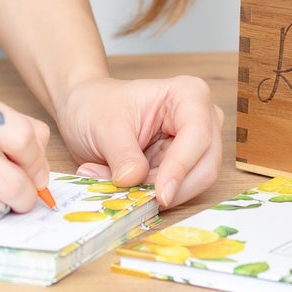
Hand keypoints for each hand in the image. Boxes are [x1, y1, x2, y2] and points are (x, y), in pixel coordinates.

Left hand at [55, 75, 222, 208]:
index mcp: (188, 95)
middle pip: (205, 166)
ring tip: (118, 183)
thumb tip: (135, 180)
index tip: (159, 194)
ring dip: (156, 193)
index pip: (197, 136)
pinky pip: (178, 192)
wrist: (87, 110)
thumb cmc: (98, 106)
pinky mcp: (184, 166)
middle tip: (130, 194)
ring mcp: (196, 144)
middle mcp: (202, 118)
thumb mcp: (105, 127)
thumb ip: (123, 155)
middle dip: (168, 186)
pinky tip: (126, 185)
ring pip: (194, 184)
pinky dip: (151, 196)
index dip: (181, 167)